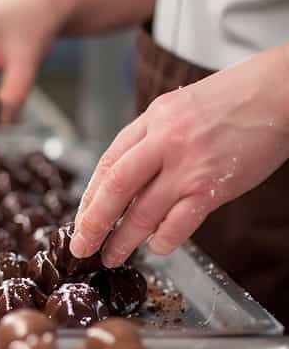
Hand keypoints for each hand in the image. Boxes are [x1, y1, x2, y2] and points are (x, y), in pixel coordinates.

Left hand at [70, 44, 288, 267]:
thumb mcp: (179, 107)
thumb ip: (152, 138)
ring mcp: (188, 165)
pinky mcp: (213, 186)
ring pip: (142, 212)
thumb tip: (130, 178)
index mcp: (151, 120)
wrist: (280, 92)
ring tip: (112, 256)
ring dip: (123, 240)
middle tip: (80, 247)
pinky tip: (156, 247)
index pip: (107, 163)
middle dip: (92, 223)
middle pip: (114, 189)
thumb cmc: (233, 100)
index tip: (81, 218)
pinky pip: (179, 223)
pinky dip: (163, 240)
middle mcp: (164, 141)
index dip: (90, 196)